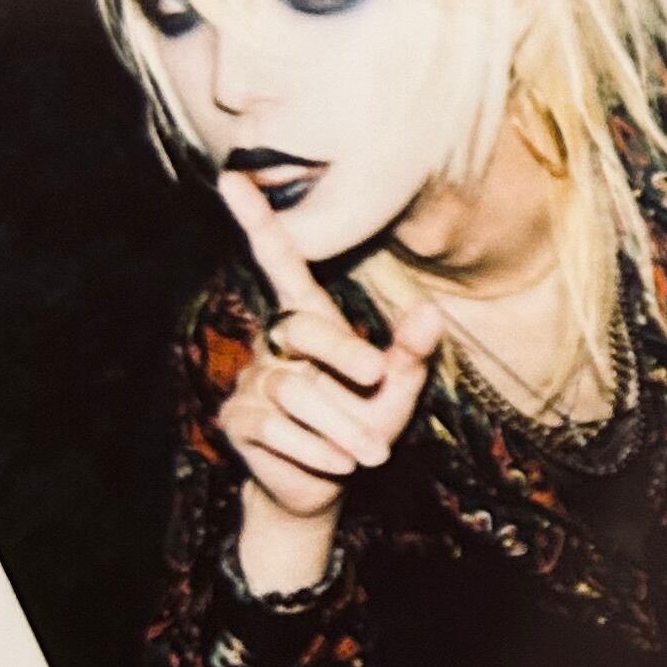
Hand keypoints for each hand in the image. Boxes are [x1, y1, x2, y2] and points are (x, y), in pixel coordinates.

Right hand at [214, 170, 442, 599]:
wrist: (326, 488)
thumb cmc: (363, 427)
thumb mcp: (397, 392)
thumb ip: (412, 353)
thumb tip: (433, 311)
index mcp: (309, 322)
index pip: (280, 264)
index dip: (257, 223)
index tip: (233, 178)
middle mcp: (274, 343)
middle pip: (302, 331)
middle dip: (346, 356)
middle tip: (379, 382)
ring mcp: (251, 380)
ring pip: (296, 389)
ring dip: (342, 425)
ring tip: (369, 454)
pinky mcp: (238, 419)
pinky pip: (277, 426)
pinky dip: (317, 449)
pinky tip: (340, 464)